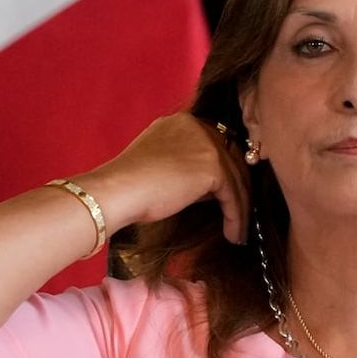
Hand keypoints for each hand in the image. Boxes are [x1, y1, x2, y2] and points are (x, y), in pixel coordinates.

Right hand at [79, 113, 249, 243]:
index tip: (230, 196)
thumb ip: (188, 167)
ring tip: (238, 233)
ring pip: (235, 179)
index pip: (217, 145)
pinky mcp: (212, 166)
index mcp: (182, 123)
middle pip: (232, 159)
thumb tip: (214, 186)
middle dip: (239, 190)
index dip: (227, 172)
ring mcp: (206, 144)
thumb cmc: (129, 187)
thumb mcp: (163, 166)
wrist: (116, 192)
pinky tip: (234, 234)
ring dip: (239, 209)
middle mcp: (197, 127)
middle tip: (240, 214)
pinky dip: (235, 217)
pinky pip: (233, 195)